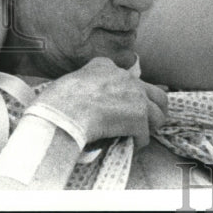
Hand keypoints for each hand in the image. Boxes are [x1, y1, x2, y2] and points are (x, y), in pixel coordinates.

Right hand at [35, 56, 167, 148]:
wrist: (61, 113)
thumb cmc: (54, 102)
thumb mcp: (70, 81)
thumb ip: (84, 85)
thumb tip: (84, 101)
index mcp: (105, 66)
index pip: (127, 78)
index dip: (128, 94)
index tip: (123, 106)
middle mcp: (126, 77)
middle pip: (154, 93)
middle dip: (153, 108)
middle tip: (145, 121)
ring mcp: (135, 96)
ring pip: (157, 113)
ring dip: (149, 126)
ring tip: (139, 135)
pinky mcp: (138, 116)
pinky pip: (144, 134)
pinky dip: (138, 142)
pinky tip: (129, 146)